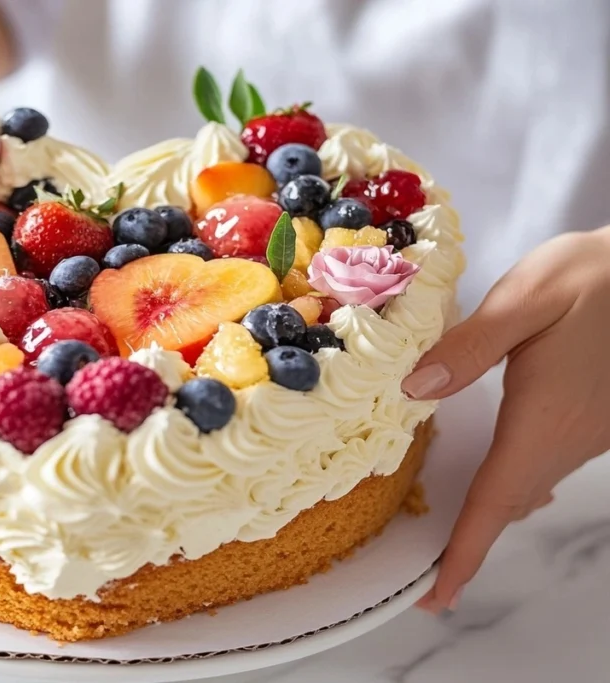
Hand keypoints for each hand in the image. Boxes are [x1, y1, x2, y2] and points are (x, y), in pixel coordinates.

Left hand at [404, 227, 609, 612]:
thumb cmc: (594, 276)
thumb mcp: (527, 297)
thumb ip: (470, 346)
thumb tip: (413, 389)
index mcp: (544, 417)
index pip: (496, 499)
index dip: (464, 551)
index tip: (437, 596)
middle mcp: (571, 437)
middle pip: (509, 503)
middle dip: (469, 542)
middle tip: (428, 572)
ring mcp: (590, 431)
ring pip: (529, 485)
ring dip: (490, 511)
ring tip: (450, 530)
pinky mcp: (597, 418)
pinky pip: (548, 463)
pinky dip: (513, 481)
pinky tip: (498, 473)